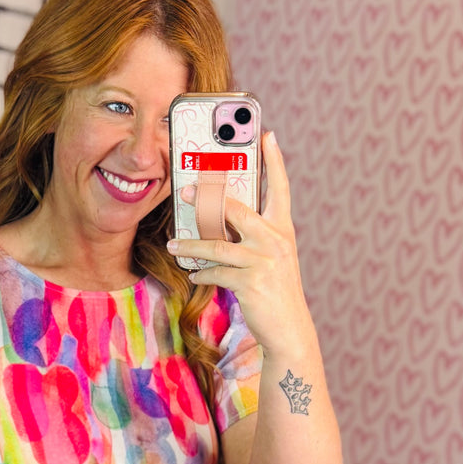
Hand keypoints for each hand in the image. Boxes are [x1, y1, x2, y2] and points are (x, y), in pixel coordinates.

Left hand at [166, 132, 314, 358]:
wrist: (289, 330)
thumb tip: (218, 221)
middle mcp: (276, 239)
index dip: (274, 160)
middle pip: (237, 209)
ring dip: (191, 244)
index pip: (280, 187)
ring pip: (217, 244)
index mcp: (282, 229)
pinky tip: (194, 275)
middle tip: (184, 189)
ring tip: (173, 244)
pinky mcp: (251, 281)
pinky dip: (202, 273)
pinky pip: (216, 271)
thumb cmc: (275, 291)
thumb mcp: (271, 258)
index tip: (267, 133)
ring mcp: (264, 260)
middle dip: (207, 198)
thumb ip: (252, 237)